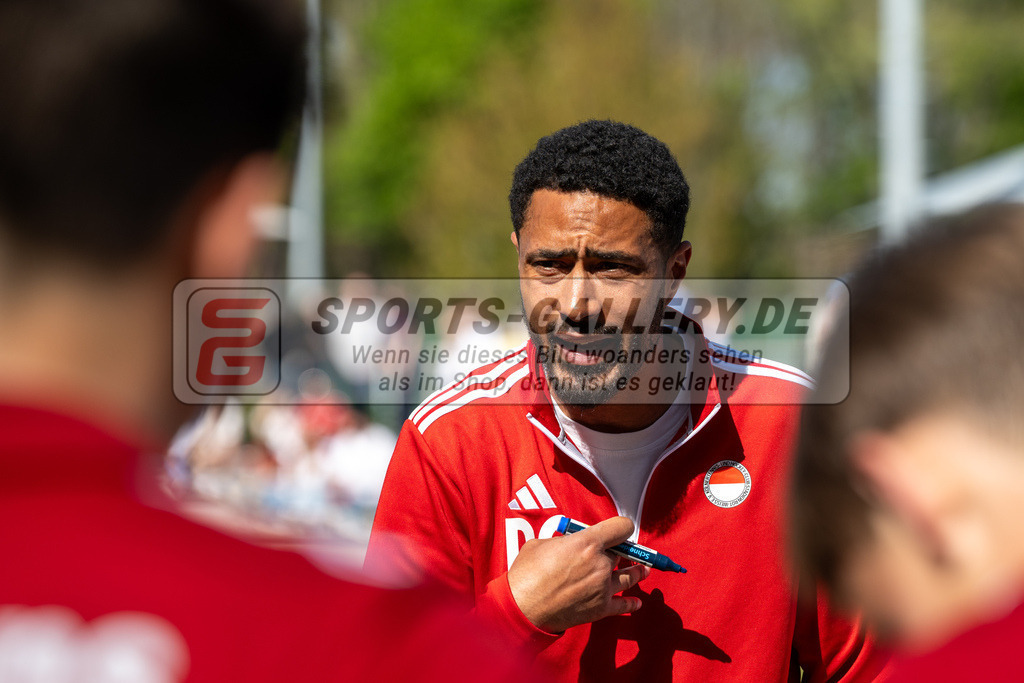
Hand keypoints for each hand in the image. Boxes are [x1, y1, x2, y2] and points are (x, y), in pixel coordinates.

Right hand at [507, 516, 649, 632]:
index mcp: (587, 543)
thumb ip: (563, 541)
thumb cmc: (527, 574)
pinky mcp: (600, 608)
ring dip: (637, 573)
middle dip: (619, 552)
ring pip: (629, 577)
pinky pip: (623, 605)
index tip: (622, 529)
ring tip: (643, 571)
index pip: (621, 527)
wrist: (523, 607)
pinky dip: (631, 603)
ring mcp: (602, 587)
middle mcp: (600, 563)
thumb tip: (569, 543)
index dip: (623, 526)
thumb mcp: (542, 544)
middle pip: (622, 553)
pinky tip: (637, 602)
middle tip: (619, 553)